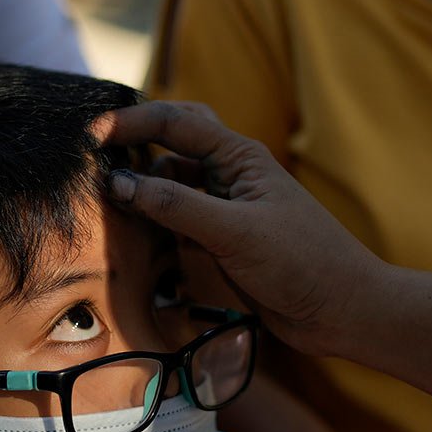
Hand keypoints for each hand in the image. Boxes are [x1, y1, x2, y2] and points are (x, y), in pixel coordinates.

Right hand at [93, 100, 384, 358]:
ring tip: (103, 197)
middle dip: (135, 143)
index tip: (90, 137)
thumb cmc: (302, 262)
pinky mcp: (222, 240)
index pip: (175, 121)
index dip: (131, 123)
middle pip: (172, 142)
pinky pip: (178, 219)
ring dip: (141, 186)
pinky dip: (154, 220)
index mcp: (239, 157)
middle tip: (93, 155)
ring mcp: (226, 207)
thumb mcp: (233, 232)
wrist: (341, 310)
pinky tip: (132, 230)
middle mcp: (230, 175)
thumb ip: (175, 206)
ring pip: (171, 184)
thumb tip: (119, 183)